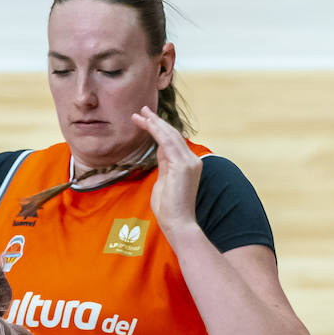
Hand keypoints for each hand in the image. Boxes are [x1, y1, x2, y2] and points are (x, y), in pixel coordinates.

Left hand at [130, 105, 201, 241]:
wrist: (178, 224)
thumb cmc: (169, 209)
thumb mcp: (163, 182)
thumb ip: (164, 165)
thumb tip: (160, 150)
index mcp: (188, 165)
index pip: (173, 142)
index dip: (159, 130)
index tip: (147, 121)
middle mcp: (192, 161)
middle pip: (172, 135)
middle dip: (156, 122)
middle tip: (142, 110)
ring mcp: (189, 162)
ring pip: (170, 135)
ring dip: (154, 123)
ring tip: (140, 113)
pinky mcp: (182, 165)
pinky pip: (167, 142)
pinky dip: (156, 131)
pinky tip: (146, 123)